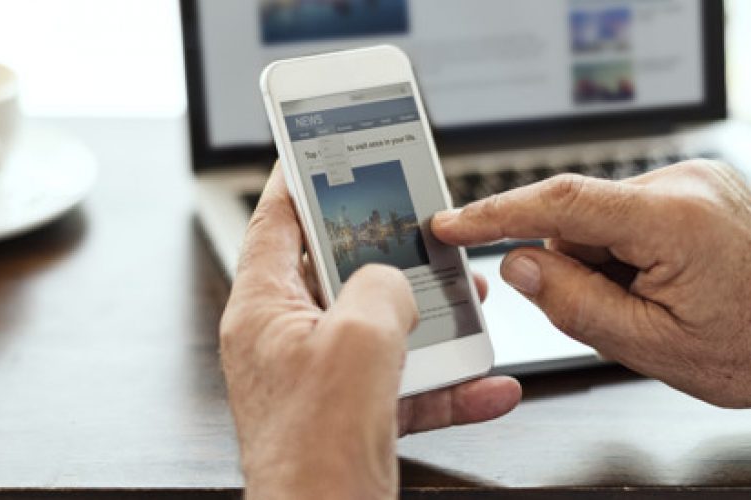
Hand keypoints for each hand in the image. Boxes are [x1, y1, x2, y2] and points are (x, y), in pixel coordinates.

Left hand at [220, 167, 521, 498]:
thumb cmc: (315, 449)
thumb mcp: (358, 341)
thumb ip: (381, 289)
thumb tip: (394, 283)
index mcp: (263, 310)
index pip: (274, 224)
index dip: (298, 181)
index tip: (320, 152)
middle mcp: (284, 341)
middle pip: (337, 273)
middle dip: (389, 255)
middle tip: (421, 231)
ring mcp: (317, 381)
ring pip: (378, 327)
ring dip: (430, 318)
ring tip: (470, 303)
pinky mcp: (350, 416)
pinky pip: (403, 385)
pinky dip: (446, 383)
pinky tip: (488, 384)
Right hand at [432, 160, 750, 438]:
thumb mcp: (648, 345)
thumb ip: (573, 303)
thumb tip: (517, 265)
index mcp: (674, 221)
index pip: (561, 203)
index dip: (496, 213)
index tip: (451, 222)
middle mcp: (684, 184)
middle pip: (578, 217)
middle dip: (575, 266)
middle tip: (619, 311)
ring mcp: (693, 178)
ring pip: (600, 217)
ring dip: (605, 260)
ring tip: (656, 300)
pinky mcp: (695, 184)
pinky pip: (626, 212)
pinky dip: (625, 249)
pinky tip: (663, 281)